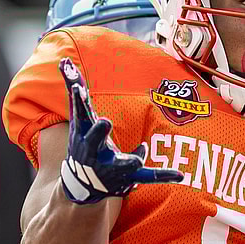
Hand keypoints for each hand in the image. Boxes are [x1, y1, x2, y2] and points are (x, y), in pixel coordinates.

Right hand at [58, 57, 182, 203]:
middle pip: (95, 138)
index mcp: (82, 132)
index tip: (77, 88)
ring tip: (139, 155)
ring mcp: (110, 166)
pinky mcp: (127, 177)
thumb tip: (64, 60)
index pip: (79, 112)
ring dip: (131, 158)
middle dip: (99, 130)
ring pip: (123, 162)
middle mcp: (94, 149)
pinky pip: (147, 176)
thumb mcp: (77, 118)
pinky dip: (163, 175)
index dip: (77, 100)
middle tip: (105, 121)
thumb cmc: (81, 141)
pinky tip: (180, 174)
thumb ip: (74, 89)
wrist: (81, 183)